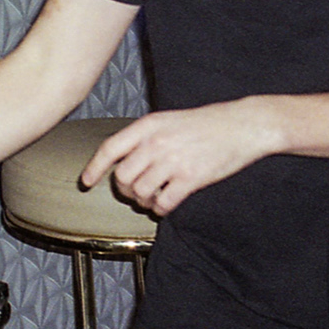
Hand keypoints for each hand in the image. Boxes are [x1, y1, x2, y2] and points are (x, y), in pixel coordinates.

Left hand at [77, 100, 282, 215]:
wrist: (242, 124)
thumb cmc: (206, 122)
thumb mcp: (168, 119)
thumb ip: (145, 136)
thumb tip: (124, 157)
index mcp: (148, 125)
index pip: (109, 148)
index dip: (94, 168)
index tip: (86, 181)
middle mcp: (156, 143)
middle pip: (122, 177)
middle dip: (125, 190)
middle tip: (135, 192)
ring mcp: (173, 161)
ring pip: (140, 192)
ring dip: (143, 201)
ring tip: (153, 198)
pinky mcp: (190, 178)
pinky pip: (163, 203)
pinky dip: (161, 208)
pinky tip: (166, 204)